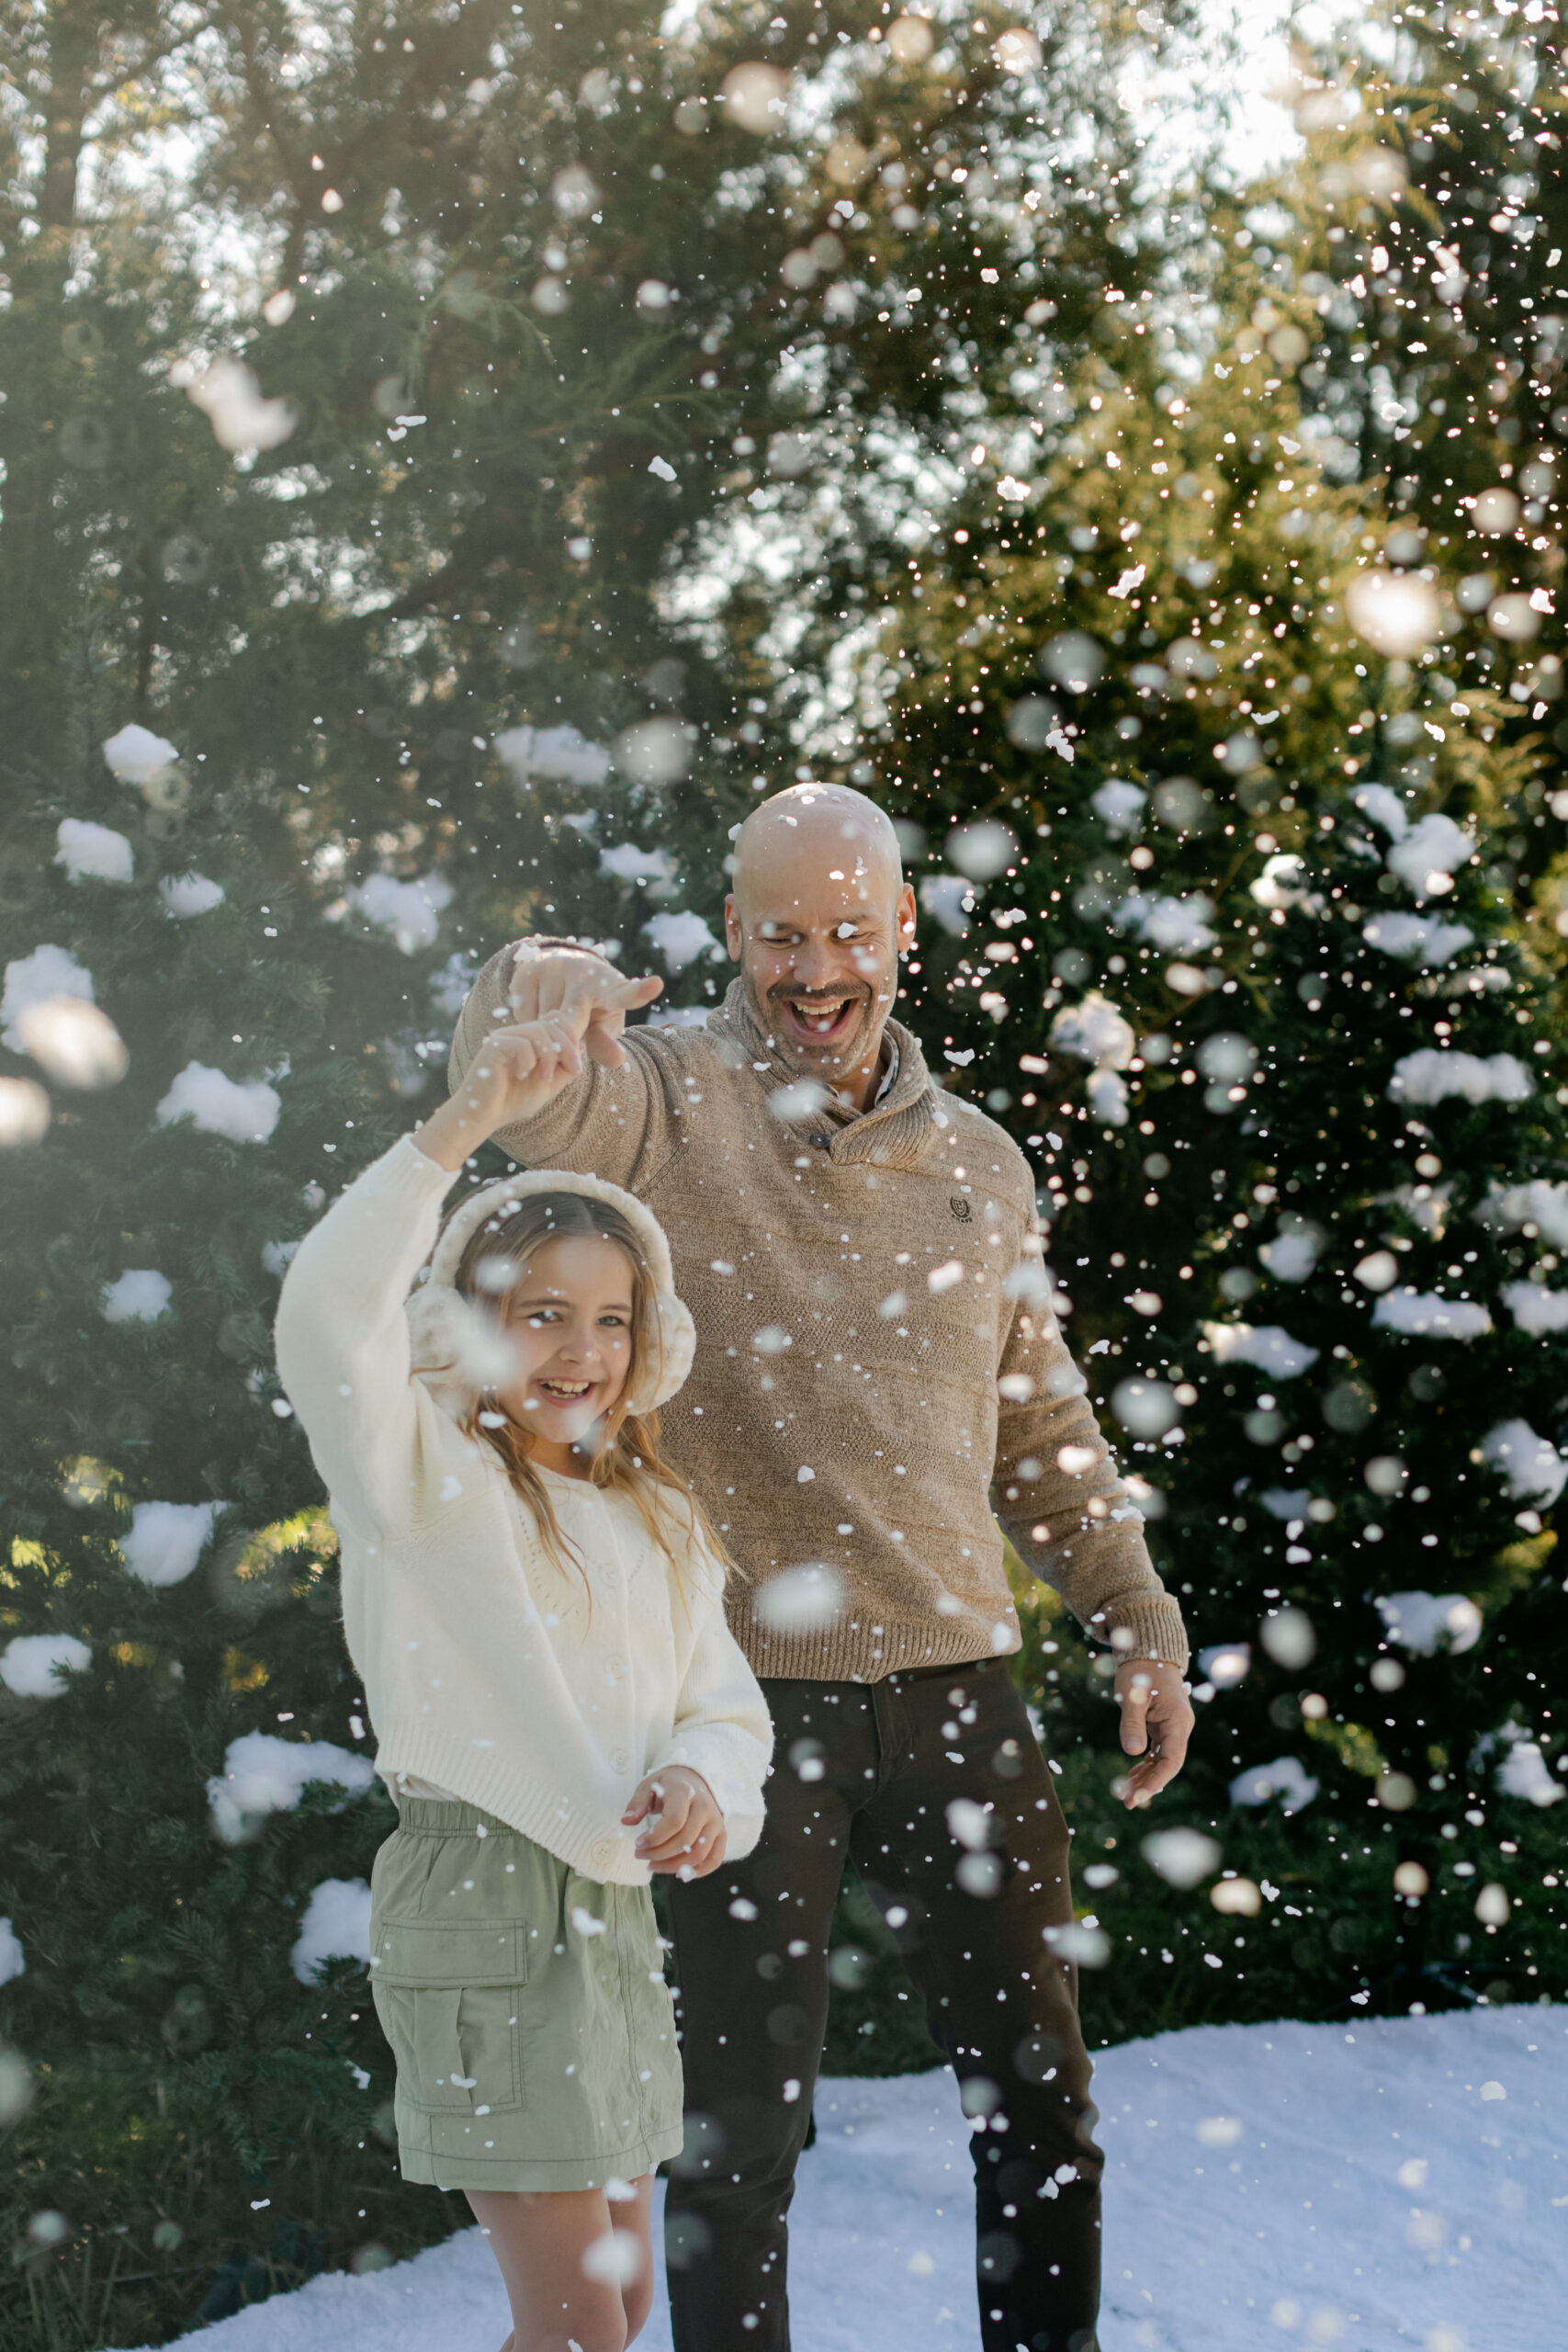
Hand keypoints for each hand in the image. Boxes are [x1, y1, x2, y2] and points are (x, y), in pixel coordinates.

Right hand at [414, 1013, 588, 1171]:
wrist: (486, 1116)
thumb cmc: (514, 1101)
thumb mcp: (550, 1085)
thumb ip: (565, 1067)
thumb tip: (580, 1047)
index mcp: (530, 1039)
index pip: (554, 1019)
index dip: (571, 1036)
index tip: (576, 1063)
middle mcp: (516, 1034)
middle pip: (550, 1023)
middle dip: (566, 1048)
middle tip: (573, 1071)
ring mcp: (503, 1037)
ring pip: (537, 1031)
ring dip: (549, 1056)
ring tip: (544, 1078)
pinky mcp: (493, 1046)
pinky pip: (521, 1044)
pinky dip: (528, 1062)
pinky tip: (521, 1076)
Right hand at [510, 946, 662, 1069]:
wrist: (557, 972)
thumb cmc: (590, 1007)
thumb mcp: (601, 1026)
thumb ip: (605, 1044)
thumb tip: (617, 1061)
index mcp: (609, 985)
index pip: (625, 993)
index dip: (639, 991)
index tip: (656, 985)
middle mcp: (582, 970)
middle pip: (571, 1022)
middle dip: (567, 1041)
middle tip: (569, 1050)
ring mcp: (552, 968)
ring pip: (543, 1020)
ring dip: (546, 1033)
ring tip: (554, 1023)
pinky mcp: (526, 973)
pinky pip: (524, 1015)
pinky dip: (529, 1023)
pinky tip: (538, 1013)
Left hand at [622, 1765, 726, 1879]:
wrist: (693, 1779)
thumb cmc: (667, 1786)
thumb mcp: (649, 1786)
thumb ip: (637, 1803)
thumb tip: (626, 1821)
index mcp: (685, 1792)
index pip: (674, 1821)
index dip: (655, 1838)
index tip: (638, 1843)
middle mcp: (705, 1807)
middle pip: (685, 1841)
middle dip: (659, 1854)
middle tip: (640, 1855)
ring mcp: (716, 1821)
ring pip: (699, 1854)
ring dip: (673, 1866)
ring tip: (653, 1865)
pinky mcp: (721, 1834)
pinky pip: (714, 1859)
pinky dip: (697, 1872)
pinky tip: (677, 1872)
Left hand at [1114, 1658, 1193, 1809]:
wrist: (1148, 1649)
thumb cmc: (1141, 1669)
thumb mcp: (1132, 1693)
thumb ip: (1132, 1721)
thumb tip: (1132, 1752)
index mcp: (1178, 1722)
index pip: (1171, 1761)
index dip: (1156, 1782)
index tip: (1138, 1797)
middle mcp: (1180, 1727)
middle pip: (1167, 1765)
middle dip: (1149, 1785)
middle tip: (1126, 1802)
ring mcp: (1173, 1727)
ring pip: (1162, 1761)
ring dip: (1146, 1778)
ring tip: (1126, 1794)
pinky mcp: (1163, 1725)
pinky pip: (1157, 1752)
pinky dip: (1145, 1765)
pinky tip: (1131, 1777)